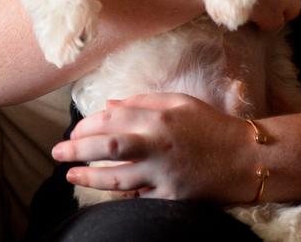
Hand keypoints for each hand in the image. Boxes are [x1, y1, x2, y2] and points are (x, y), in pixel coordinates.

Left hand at [52, 93, 256, 202]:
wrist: (244, 158)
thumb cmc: (211, 125)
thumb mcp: (180, 103)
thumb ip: (143, 103)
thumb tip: (108, 106)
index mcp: (160, 117)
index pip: (113, 119)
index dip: (89, 124)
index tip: (75, 129)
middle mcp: (158, 144)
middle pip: (108, 146)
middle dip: (77, 149)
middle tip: (57, 152)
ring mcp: (163, 173)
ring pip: (116, 177)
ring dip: (88, 177)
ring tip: (69, 175)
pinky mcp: (169, 196)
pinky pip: (136, 197)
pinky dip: (118, 194)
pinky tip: (102, 190)